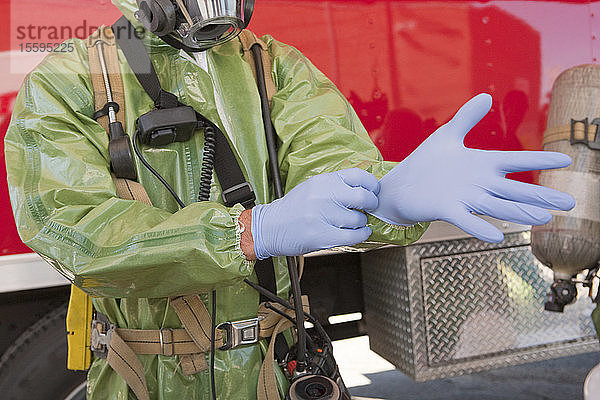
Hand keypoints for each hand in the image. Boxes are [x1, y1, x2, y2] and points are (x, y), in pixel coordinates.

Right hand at [251, 168, 378, 258]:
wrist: (270, 226)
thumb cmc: (294, 209)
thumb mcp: (313, 187)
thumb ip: (336, 185)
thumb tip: (365, 188)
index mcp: (323, 181)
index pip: (358, 176)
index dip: (371, 185)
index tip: (373, 191)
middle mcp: (324, 196)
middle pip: (363, 197)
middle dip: (371, 203)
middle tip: (369, 207)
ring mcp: (323, 216)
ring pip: (358, 219)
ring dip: (361, 222)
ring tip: (354, 222)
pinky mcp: (322, 235)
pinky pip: (353, 236)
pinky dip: (361, 234)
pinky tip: (359, 232)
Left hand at [368, 93, 575, 242]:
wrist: (400, 187)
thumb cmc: (426, 163)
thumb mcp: (446, 136)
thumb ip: (466, 117)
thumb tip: (487, 96)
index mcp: (481, 164)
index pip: (514, 160)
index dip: (538, 161)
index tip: (566, 160)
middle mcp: (478, 183)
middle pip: (514, 189)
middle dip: (541, 195)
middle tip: (569, 203)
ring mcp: (463, 197)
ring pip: (496, 205)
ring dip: (519, 212)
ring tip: (544, 218)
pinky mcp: (446, 209)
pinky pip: (466, 220)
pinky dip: (479, 228)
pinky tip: (498, 237)